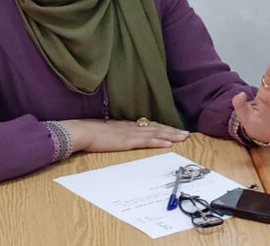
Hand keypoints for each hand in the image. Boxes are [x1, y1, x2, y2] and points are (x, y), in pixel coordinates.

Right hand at [61, 119, 189, 152]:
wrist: (83, 131)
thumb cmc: (91, 133)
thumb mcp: (108, 133)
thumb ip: (117, 134)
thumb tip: (121, 138)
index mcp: (128, 125)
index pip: (150, 125)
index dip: (164, 127)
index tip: (175, 130)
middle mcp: (133, 127)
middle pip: (157, 128)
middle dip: (173, 131)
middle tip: (186, 134)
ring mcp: (132, 133)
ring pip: (156, 133)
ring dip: (171, 135)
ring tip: (183, 137)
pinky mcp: (129, 141)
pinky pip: (147, 141)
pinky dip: (159, 141)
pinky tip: (168, 143)